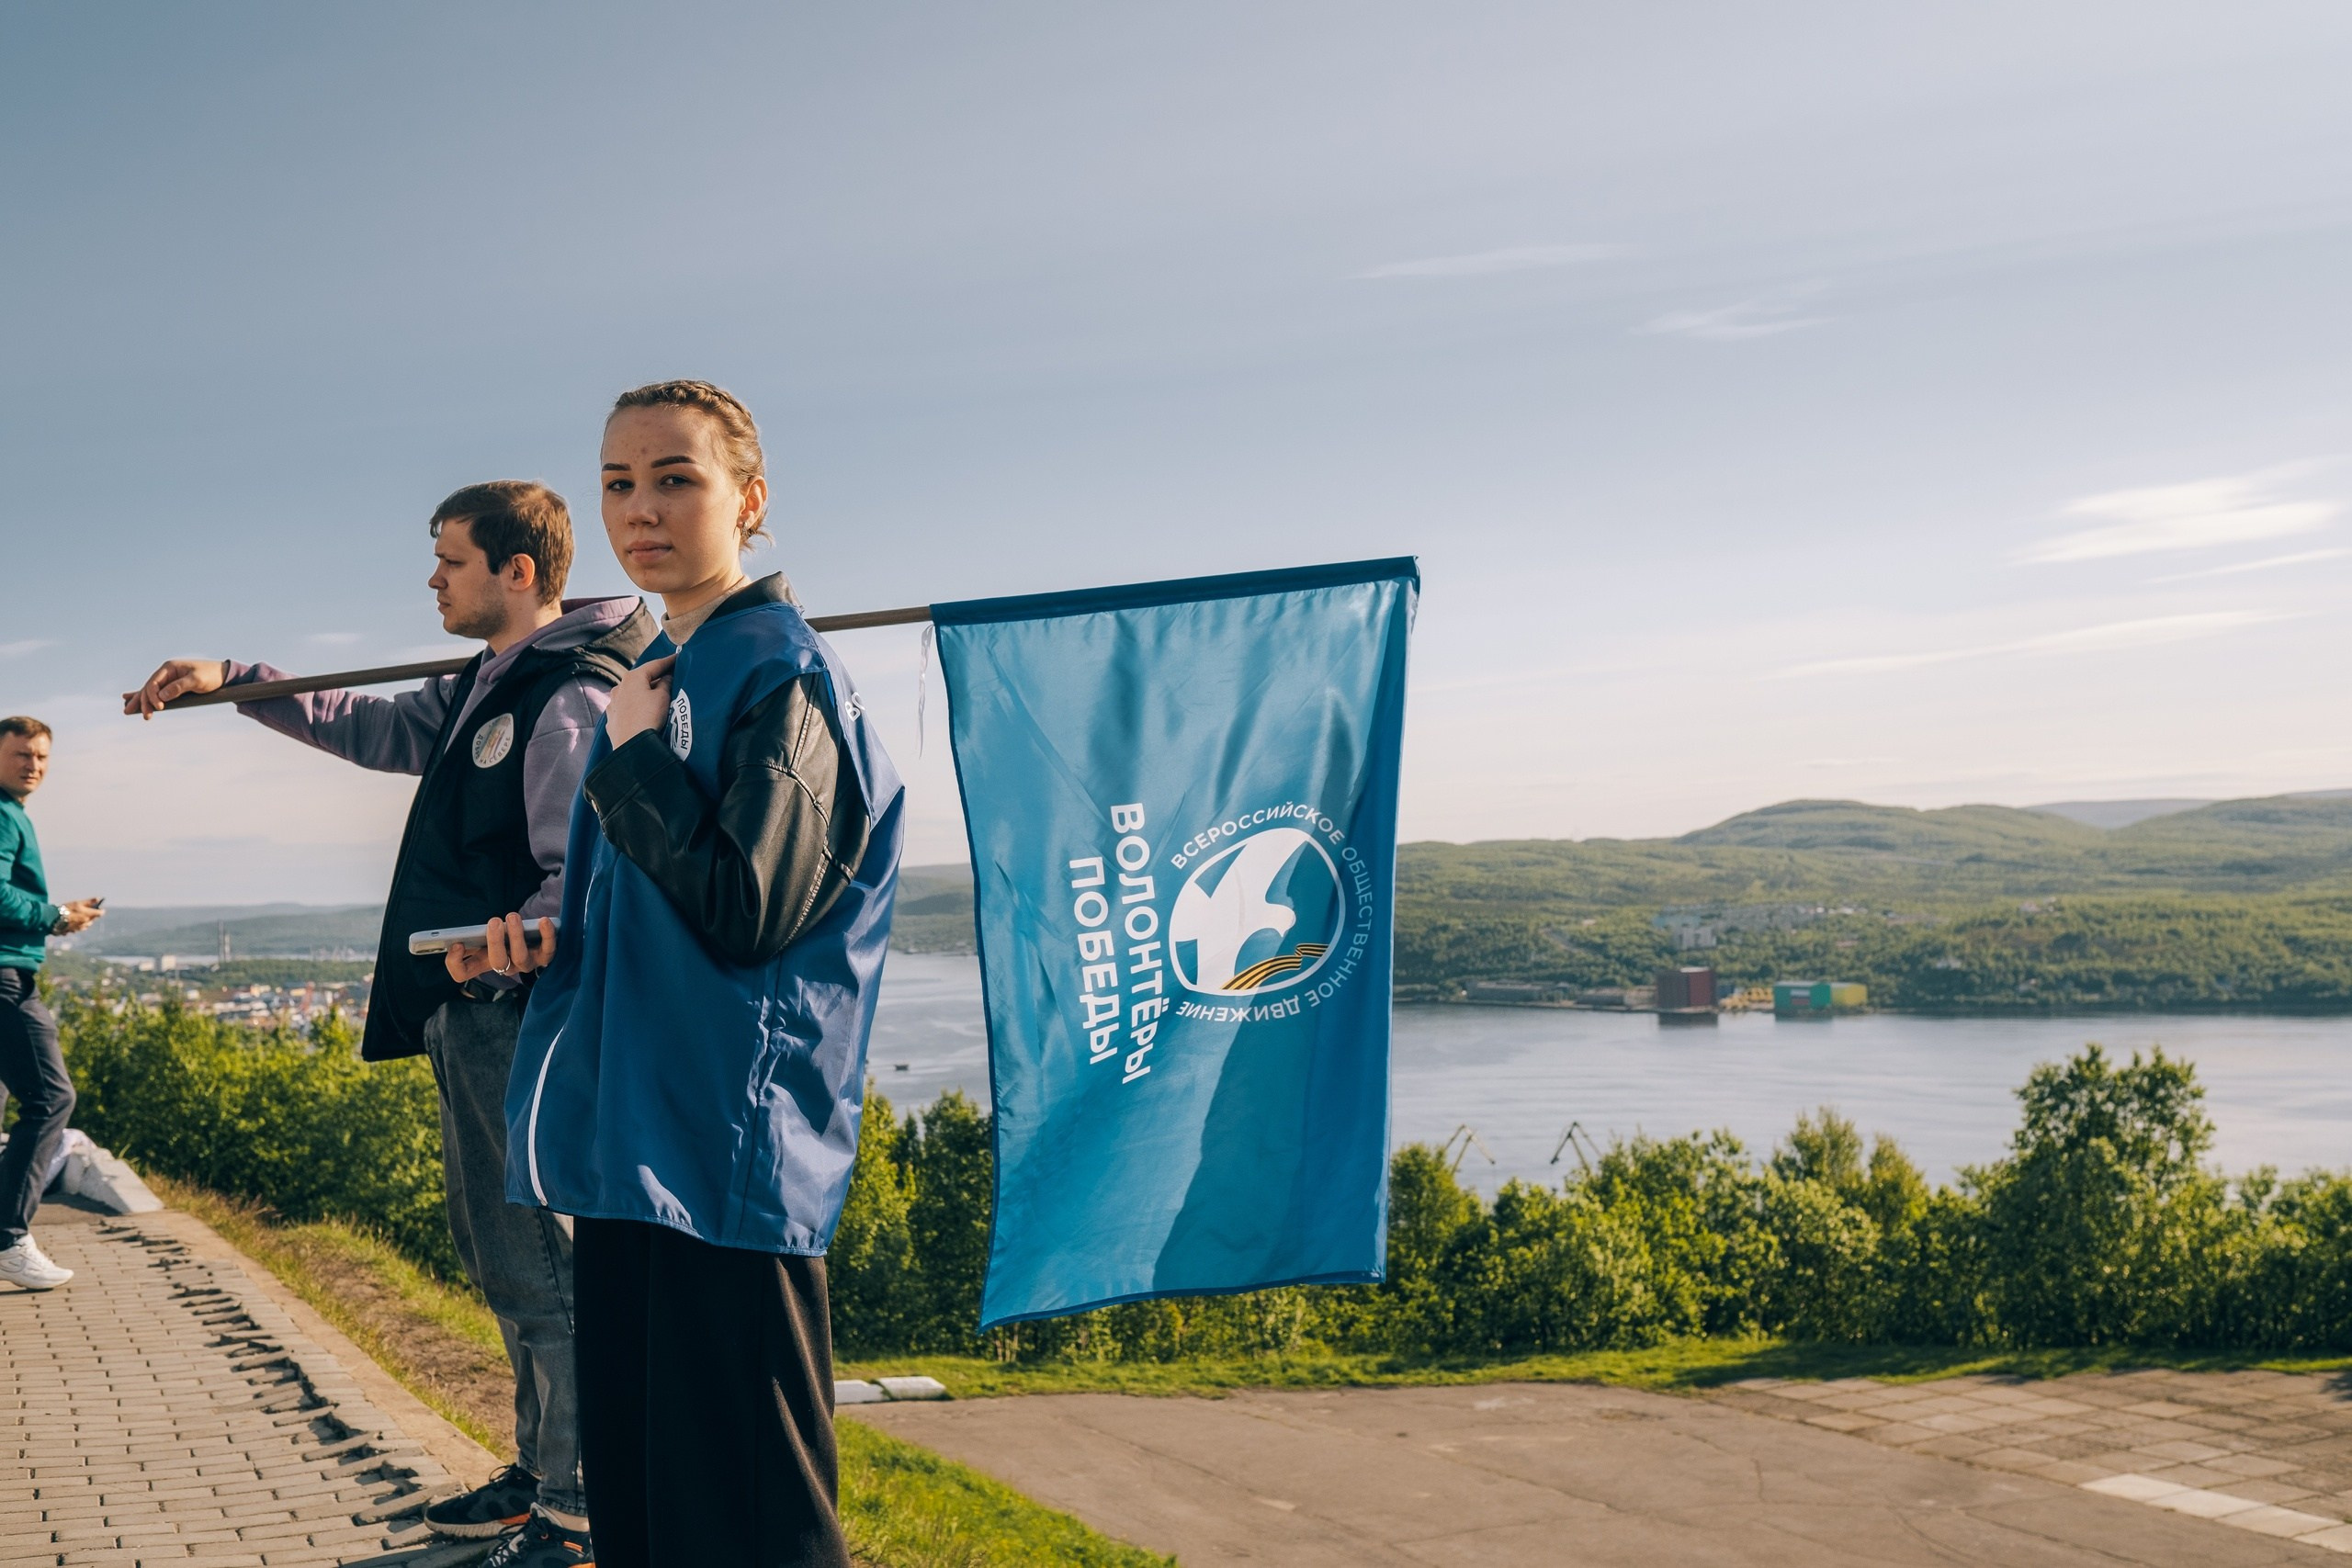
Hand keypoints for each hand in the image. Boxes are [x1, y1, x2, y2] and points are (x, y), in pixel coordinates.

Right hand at [55, 899, 103, 934]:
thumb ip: (89, 901)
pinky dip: (78, 925)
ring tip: (81, 916)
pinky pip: (78, 928)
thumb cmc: (66, 909)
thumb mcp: (78, 903)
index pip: (100, 913)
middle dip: (93, 915)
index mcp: (88, 915)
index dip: (100, 910)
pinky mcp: (73, 931)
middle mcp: (86, 923)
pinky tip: (73, 921)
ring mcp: (80, 928)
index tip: (100, 908)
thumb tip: (98, 899)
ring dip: (86, 921)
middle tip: (90, 911)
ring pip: (87, 925)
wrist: (53, 919)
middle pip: (93, 919)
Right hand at [125, 659, 228, 718]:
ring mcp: (168, 679)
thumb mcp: (197, 680)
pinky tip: (130, 698)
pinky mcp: (172, 686)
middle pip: (149, 688)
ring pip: (149, 691)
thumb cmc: (211, 675)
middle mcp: (165, 672)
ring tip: (128, 711)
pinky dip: (145, 697)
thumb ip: (179, 687)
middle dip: (144, 702)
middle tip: (146, 717)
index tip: (160, 708)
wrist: (223, 674)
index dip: (153, 696)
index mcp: (169, 667)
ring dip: (140, 701)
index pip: (153, 682)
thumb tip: (162, 696)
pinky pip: (155, 692)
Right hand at [443, 913, 557, 984]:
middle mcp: (505, 967)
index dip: (456, 963)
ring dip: (517, 936)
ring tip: (513, 917)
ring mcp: (526, 964)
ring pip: (521, 957)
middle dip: (494, 942)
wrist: (535, 939)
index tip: (458, 944)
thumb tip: (457, 936)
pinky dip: (547, 935)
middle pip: (496, 962)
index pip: (463, 973)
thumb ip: (470, 936)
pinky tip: (543, 920)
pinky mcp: (545, 956)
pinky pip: (548, 949)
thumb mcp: (484, 938)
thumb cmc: (505, 937)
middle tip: (494, 921)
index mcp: (484, 962)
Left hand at [605, 655, 676, 745]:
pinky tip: (640, 711)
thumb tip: (665, 678)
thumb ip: (665, 683)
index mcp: (632, 678)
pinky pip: (626, 707)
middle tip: (668, 676)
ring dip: (642, 692)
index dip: (668, 661)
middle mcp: (619, 687)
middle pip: (640, 678)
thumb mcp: (663, 697)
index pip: (654, 665)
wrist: (632, 745)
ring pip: (631, 693)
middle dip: (654, 677)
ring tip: (654, 695)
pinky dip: (635, 706)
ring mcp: (613, 704)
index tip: (677, 657)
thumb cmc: (649, 717)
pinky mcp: (612, 719)